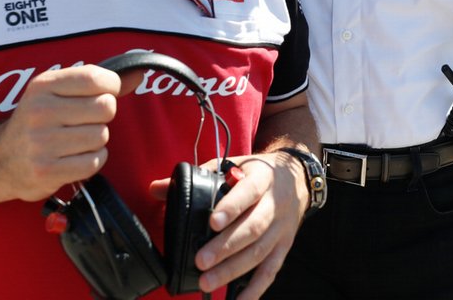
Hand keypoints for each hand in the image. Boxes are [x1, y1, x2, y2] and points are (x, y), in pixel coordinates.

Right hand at [0, 65, 139, 202]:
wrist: (1, 160)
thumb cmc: (39, 121)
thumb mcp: (59, 91)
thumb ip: (99, 81)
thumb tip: (140, 73)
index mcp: (43, 85)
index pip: (96, 78)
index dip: (110, 87)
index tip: (102, 94)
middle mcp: (40, 111)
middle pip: (105, 108)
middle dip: (103, 116)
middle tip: (85, 121)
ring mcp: (41, 143)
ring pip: (101, 136)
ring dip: (96, 140)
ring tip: (76, 140)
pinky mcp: (46, 171)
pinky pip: (93, 162)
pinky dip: (92, 160)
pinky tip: (75, 157)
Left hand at [149, 151, 305, 298]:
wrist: (296, 178)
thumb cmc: (255, 173)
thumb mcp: (230, 165)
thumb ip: (196, 177)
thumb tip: (156, 188)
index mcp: (261, 179)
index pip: (247, 192)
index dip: (231, 207)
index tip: (212, 222)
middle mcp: (275, 204)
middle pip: (252, 228)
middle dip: (225, 247)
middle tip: (200, 261)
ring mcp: (282, 228)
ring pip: (259, 252)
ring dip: (233, 270)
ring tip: (208, 281)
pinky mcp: (284, 247)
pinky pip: (270, 271)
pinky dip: (255, 289)